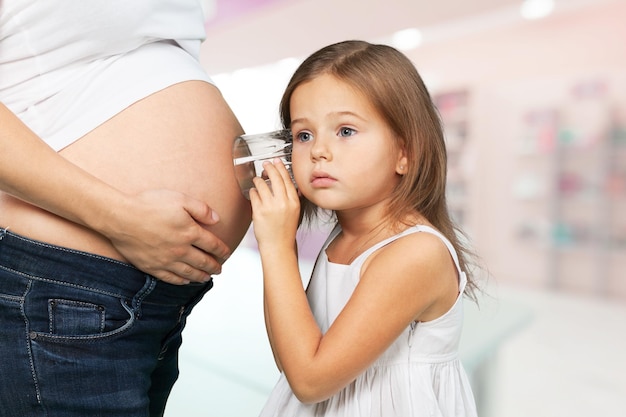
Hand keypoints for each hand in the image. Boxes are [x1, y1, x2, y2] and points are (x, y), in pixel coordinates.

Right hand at [106, 189, 230, 284]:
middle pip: (203, 262)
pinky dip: (182, 281)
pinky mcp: (152, 267)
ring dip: (201, 276)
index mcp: (190, 232)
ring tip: (207, 277)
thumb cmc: (150, 204)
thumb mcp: (180, 199)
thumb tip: (217, 220)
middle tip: (219, 269)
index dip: (222, 250)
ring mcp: (166, 261)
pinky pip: (171, 278)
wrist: (121, 217)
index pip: (213, 245)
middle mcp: (181, 250)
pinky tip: (186, 281)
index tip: (226, 253)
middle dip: (214, 266)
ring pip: (189, 273)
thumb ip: (201, 209)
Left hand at [249, 159, 299, 250]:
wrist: (278, 246)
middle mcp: (283, 203)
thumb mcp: (295, 212)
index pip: (287, 179)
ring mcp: (270, 207)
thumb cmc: (285, 231)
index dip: (280, 168)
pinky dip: (253, 191)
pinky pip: (254, 194)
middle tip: (265, 164)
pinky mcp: (259, 211)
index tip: (276, 162)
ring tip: (257, 181)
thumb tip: (288, 184)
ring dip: (258, 180)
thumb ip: (292, 198)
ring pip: (262, 184)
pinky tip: (254, 193)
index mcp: (293, 202)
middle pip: (275, 177)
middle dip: (269, 168)